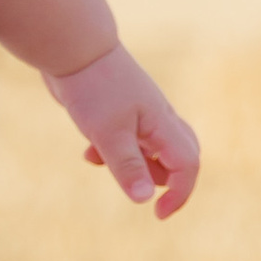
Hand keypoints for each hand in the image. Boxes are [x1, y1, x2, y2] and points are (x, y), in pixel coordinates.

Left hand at [46, 42, 200, 217]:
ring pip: (151, 150)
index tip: (157, 214)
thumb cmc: (92, 88)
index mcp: (162, 123)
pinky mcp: (119, 109)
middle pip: (180, 156)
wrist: (71, 47)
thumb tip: (145, 199)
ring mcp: (139, 112)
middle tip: (138, 187)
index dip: (180, 193)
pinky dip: (113, 152)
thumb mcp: (107, 133)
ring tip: (100, 159)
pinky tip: (88, 152)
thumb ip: (127, 166)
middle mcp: (158, 118)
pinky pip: (128, 140)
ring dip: (131, 165)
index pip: (188, 165)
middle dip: (164, 179)